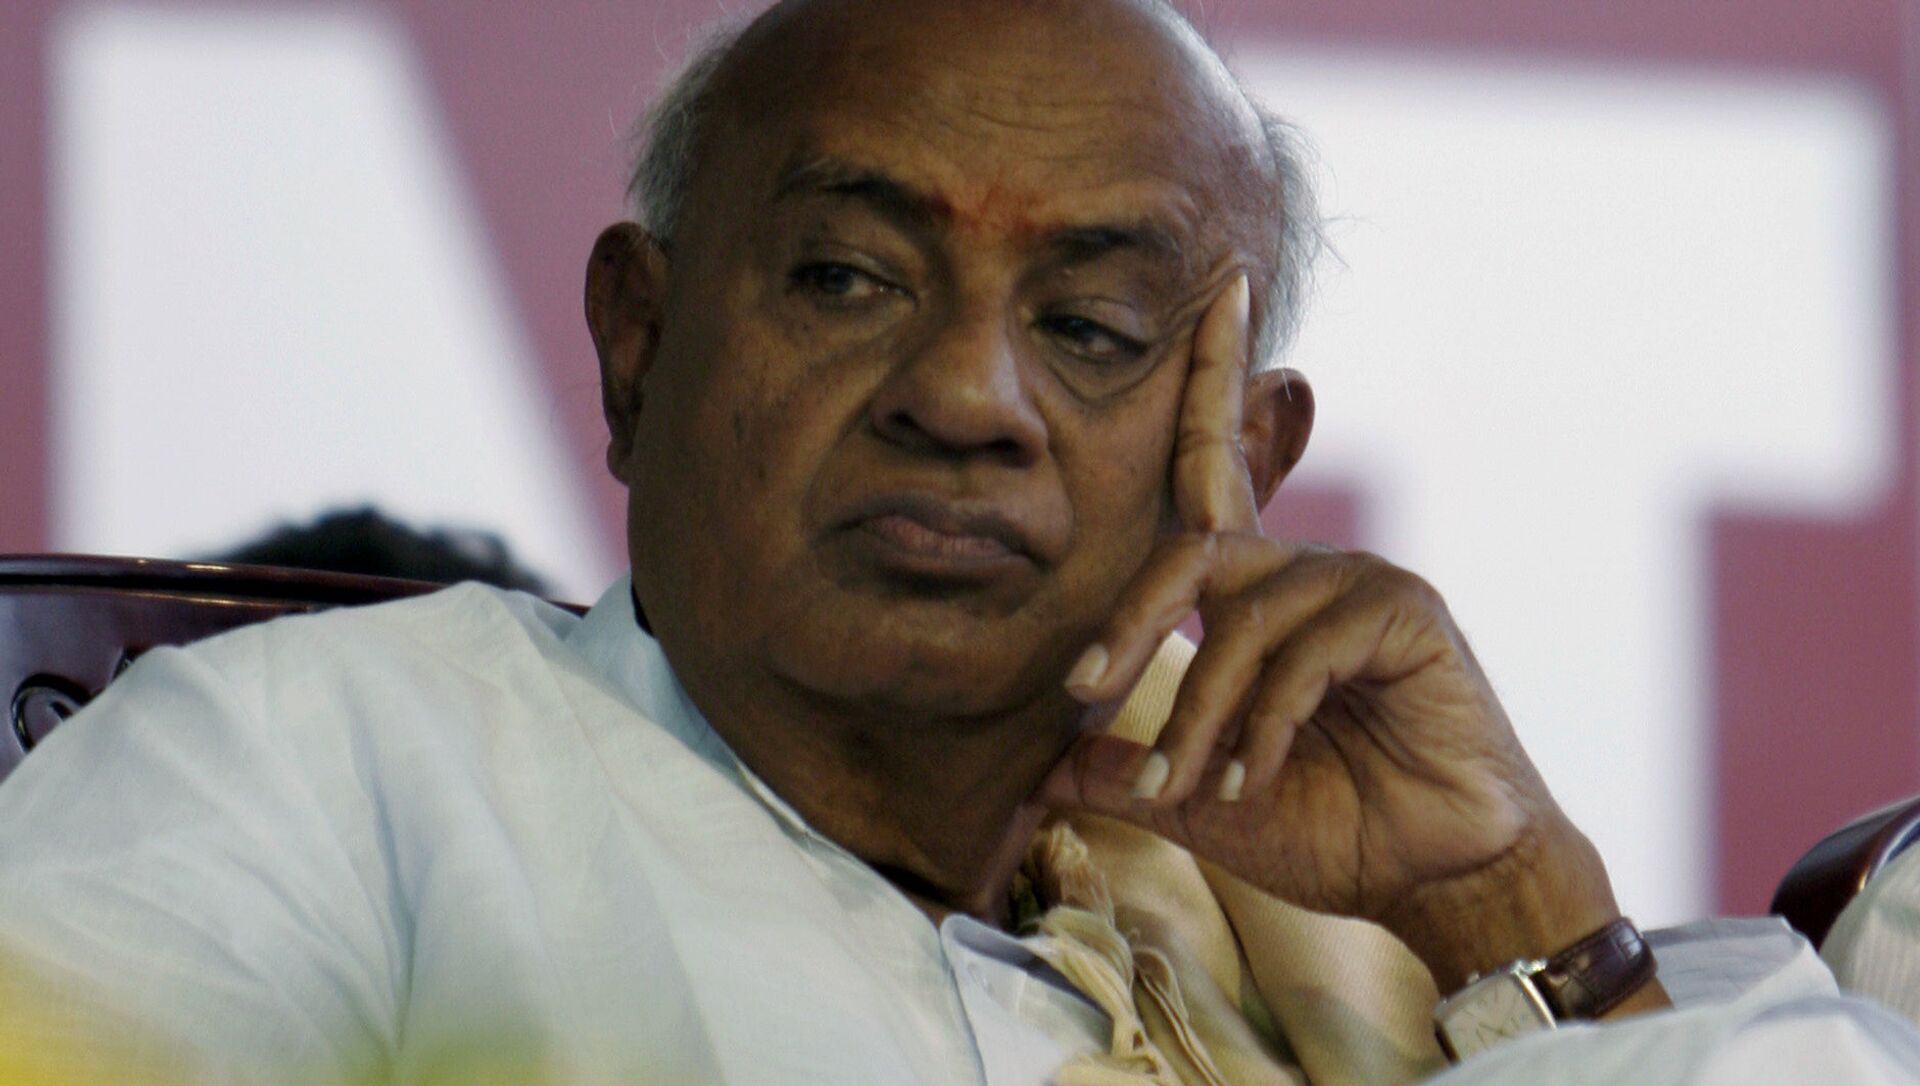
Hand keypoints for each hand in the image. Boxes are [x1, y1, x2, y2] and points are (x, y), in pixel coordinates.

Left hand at [1039, 276, 1625, 989]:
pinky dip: (1268, 719)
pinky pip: (1304, 647)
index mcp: (1259, 595)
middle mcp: (1306, 571)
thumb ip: (1132, 770)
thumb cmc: (1333, 828)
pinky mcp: (1406, 612)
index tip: (1218, 287)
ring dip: (1204, 710)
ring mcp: (1362, 583)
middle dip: (1129, 619)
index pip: (1218, 470)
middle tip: (1083, 690)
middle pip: (1193, 545)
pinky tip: (1263, 775)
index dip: (1212, 379)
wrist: (1437, 876)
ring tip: (1192, 788)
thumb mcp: (1203, 801)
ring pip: (1240, 616)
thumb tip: (1045, 771)